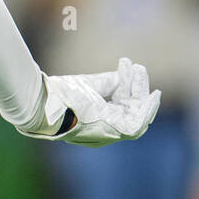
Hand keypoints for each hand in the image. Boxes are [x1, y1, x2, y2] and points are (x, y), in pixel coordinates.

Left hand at [33, 57, 160, 145]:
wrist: (47, 102)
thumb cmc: (62, 95)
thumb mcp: (89, 86)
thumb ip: (107, 82)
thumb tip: (124, 75)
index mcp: (98, 121)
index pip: (120, 105)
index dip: (126, 86)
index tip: (127, 65)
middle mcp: (106, 130)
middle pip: (131, 110)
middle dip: (136, 88)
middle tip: (138, 67)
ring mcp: (111, 132)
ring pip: (136, 114)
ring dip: (141, 92)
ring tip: (141, 70)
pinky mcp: (115, 132)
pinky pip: (138, 123)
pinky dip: (147, 108)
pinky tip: (151, 92)